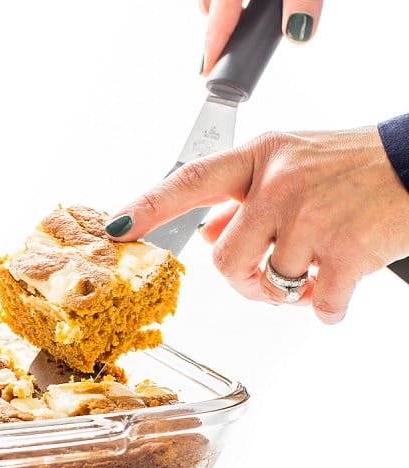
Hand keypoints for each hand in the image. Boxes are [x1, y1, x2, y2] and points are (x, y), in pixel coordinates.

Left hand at [105, 128, 408, 322]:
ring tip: (315, 271)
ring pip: (271, 285)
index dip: (148, 207)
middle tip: (266, 280)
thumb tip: (204, 231)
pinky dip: (327, 310)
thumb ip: (243, 194)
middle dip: (243, 282)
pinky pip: (317, 307)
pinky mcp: (346, 251)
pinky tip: (339, 288)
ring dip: (290, 293)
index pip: (190, 181)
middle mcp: (279, 184)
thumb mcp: (290, 162)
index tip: (116, 228)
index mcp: (259, 157)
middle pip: (225, 259)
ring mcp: (311, 217)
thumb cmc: (352, 166)